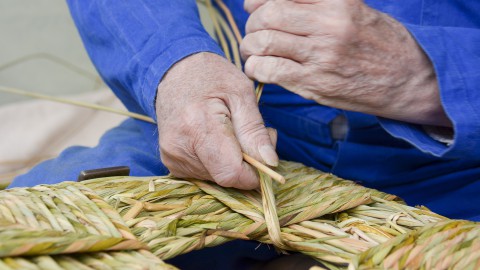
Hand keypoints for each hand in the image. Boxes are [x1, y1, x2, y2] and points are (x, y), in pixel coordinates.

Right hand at [156, 52, 277, 188]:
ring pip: (216, 178)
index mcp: (198, 126)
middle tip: (248, 135)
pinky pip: (204, 174)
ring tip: (230, 133)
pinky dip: (217, 162)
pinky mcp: (170, 162)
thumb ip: (255, 130)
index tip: (264, 157)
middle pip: (225, 178)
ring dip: (231, 162)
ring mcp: (172, 157)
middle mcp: (179, 147)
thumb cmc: (211, 76)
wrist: (173, 71)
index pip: (231, 173)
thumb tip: (270, 163)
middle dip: (245, 164)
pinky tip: (215, 140)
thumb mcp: (241, 93)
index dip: (254, 173)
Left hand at [242, 0, 450, 126]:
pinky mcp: (315, 84)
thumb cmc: (383, 44)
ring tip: (253, 51)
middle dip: (252, 23)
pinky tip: (260, 68)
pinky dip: (256, 67)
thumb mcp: (357, 10)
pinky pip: (269, 70)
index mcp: (338, 2)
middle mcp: (328, 26)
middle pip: (268, 16)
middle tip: (254, 32)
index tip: (254, 7)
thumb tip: (279, 3)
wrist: (410, 80)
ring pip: (263, 42)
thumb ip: (319, 5)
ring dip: (249, 47)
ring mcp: (320, 56)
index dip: (258, 0)